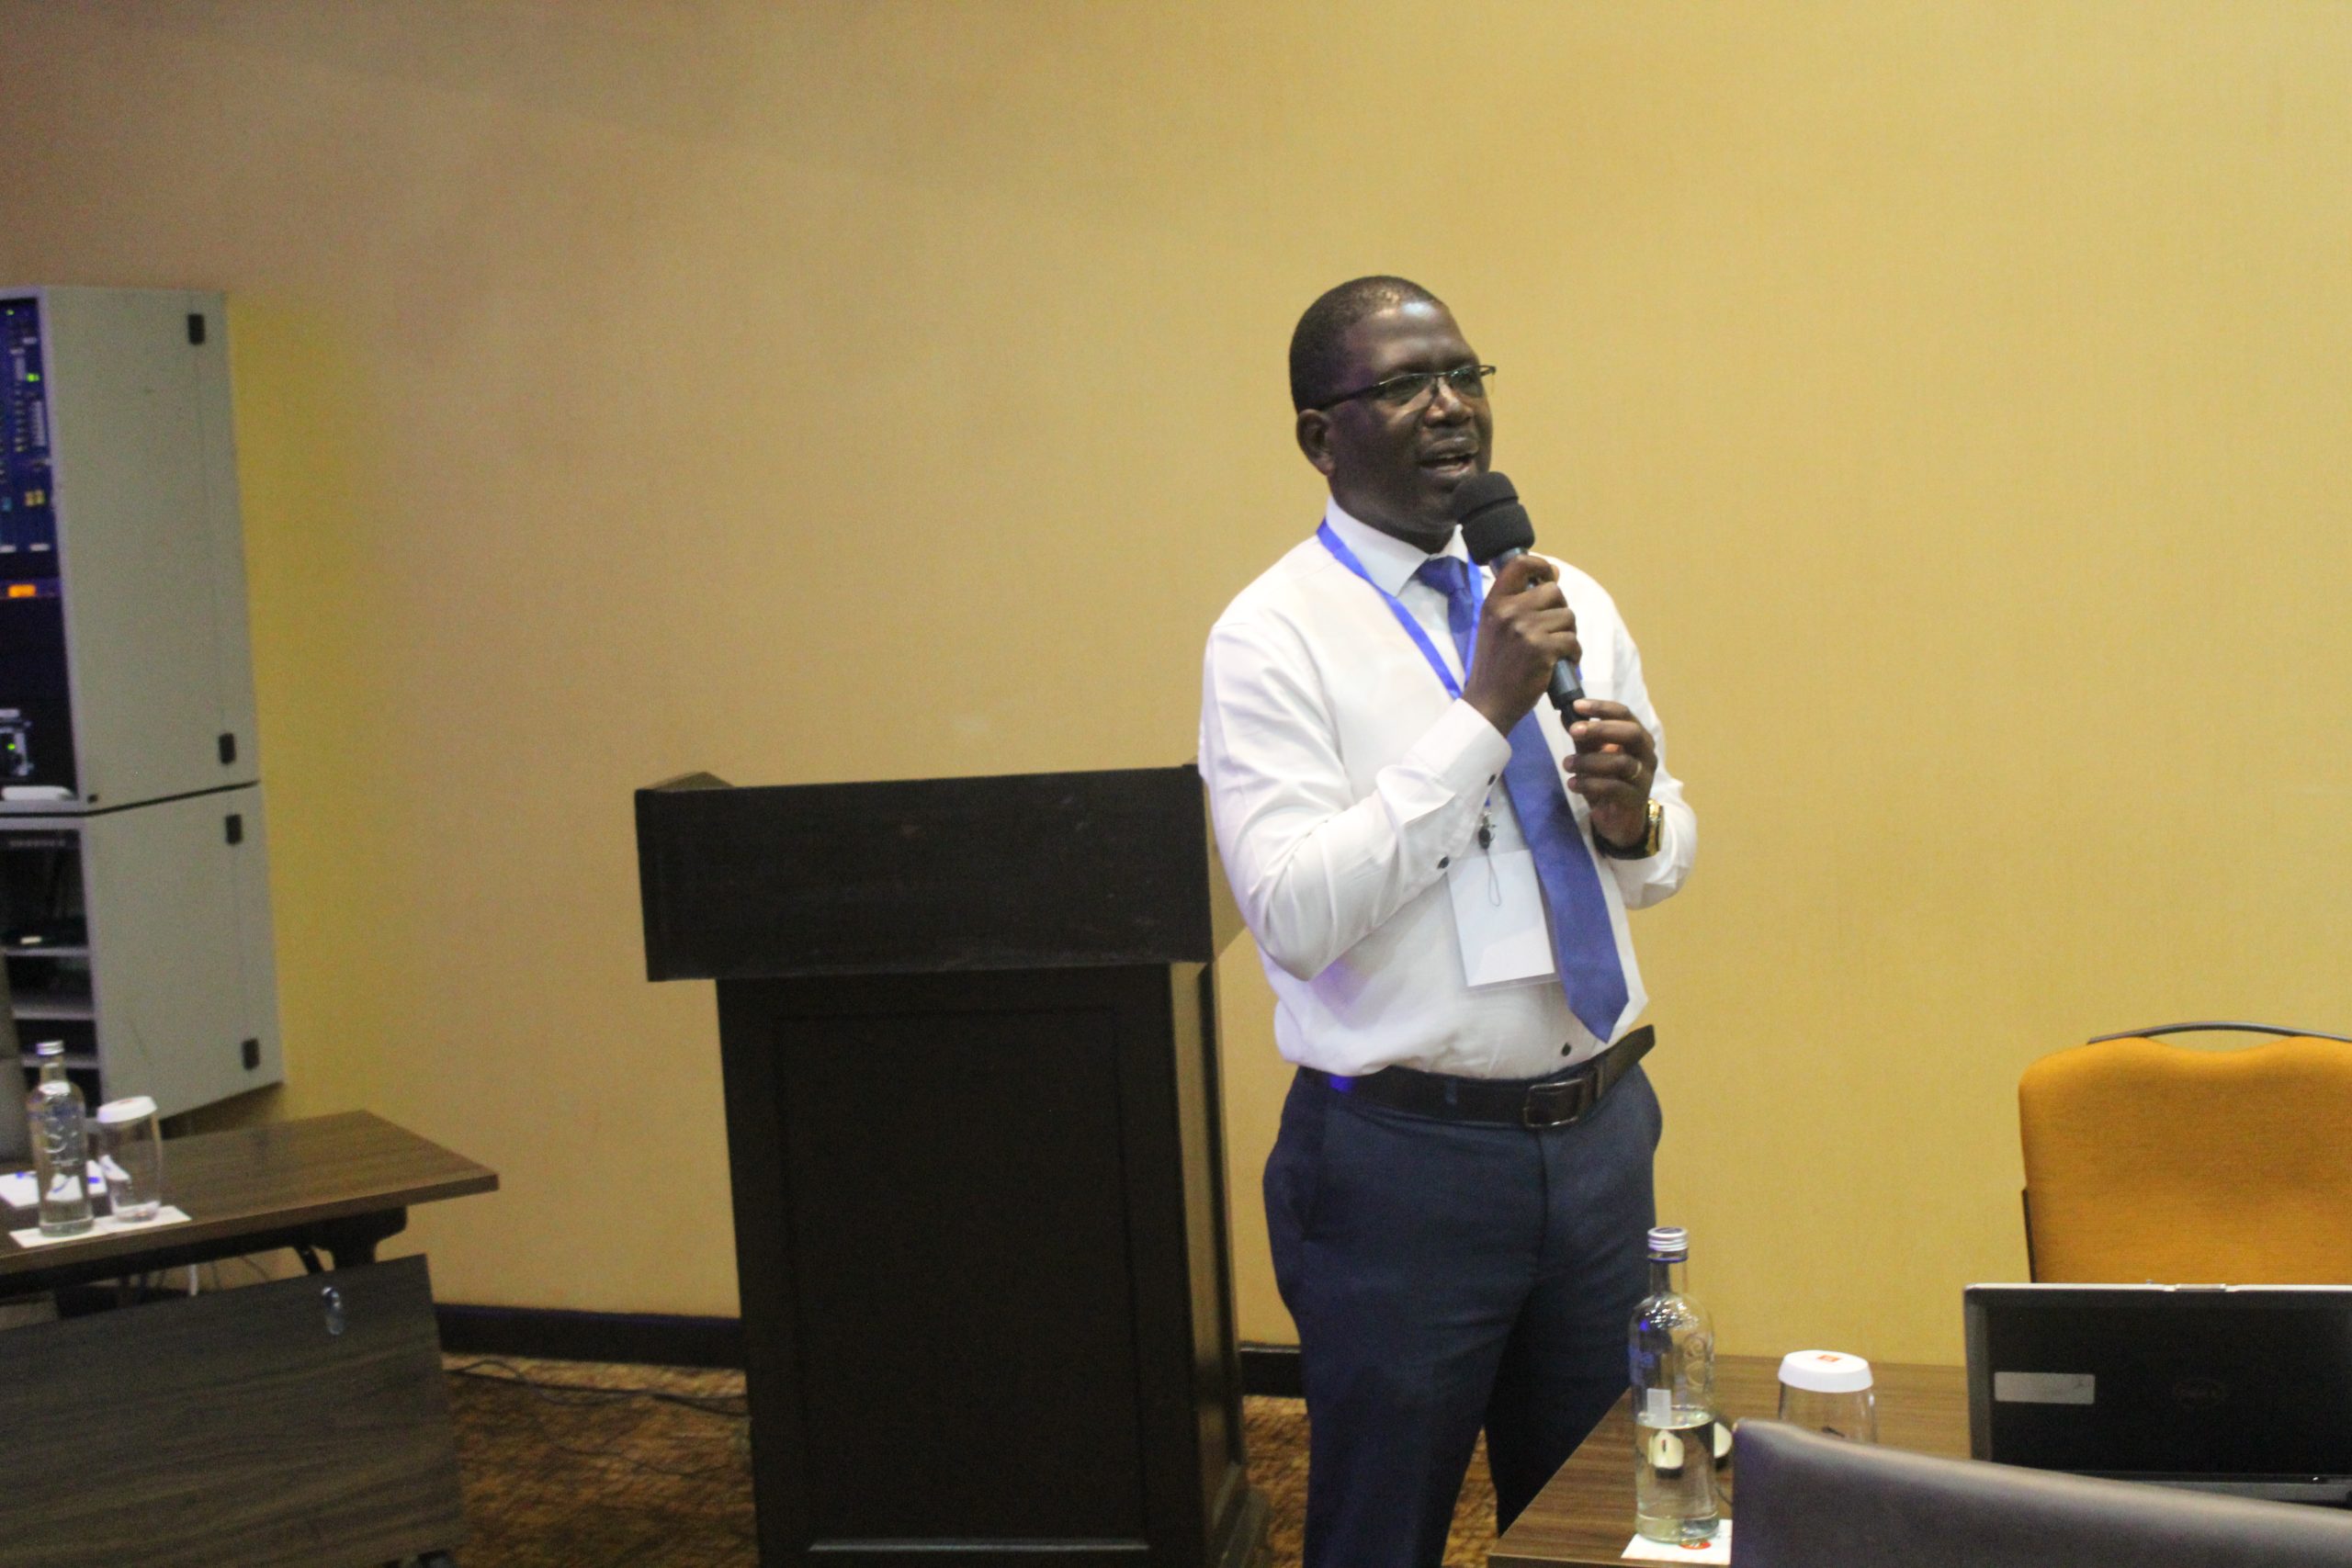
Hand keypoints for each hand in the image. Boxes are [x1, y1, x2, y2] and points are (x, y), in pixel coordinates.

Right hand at [1463, 554, 1580, 736]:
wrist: (1490, 701)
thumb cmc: (1495, 664)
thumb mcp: (1494, 626)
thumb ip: (1516, 602)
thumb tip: (1553, 575)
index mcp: (1494, 603)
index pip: (1520, 563)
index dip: (1541, 565)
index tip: (1549, 576)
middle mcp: (1508, 612)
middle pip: (1554, 591)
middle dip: (1560, 609)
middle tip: (1553, 630)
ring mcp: (1525, 631)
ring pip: (1567, 616)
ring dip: (1568, 633)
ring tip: (1556, 649)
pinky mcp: (1542, 650)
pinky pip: (1573, 641)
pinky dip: (1573, 654)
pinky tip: (1562, 662)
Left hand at [1565, 698, 1656, 848]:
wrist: (1618, 819)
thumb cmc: (1607, 780)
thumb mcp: (1592, 755)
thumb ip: (1584, 738)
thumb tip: (1565, 716)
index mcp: (1637, 737)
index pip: (1625, 714)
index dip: (1602, 708)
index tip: (1577, 705)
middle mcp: (1646, 754)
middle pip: (1631, 733)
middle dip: (1600, 729)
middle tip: (1573, 731)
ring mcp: (1645, 777)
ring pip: (1621, 762)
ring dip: (1588, 761)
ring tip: (1566, 764)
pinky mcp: (1636, 798)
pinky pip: (1614, 787)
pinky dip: (1590, 784)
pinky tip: (1572, 784)